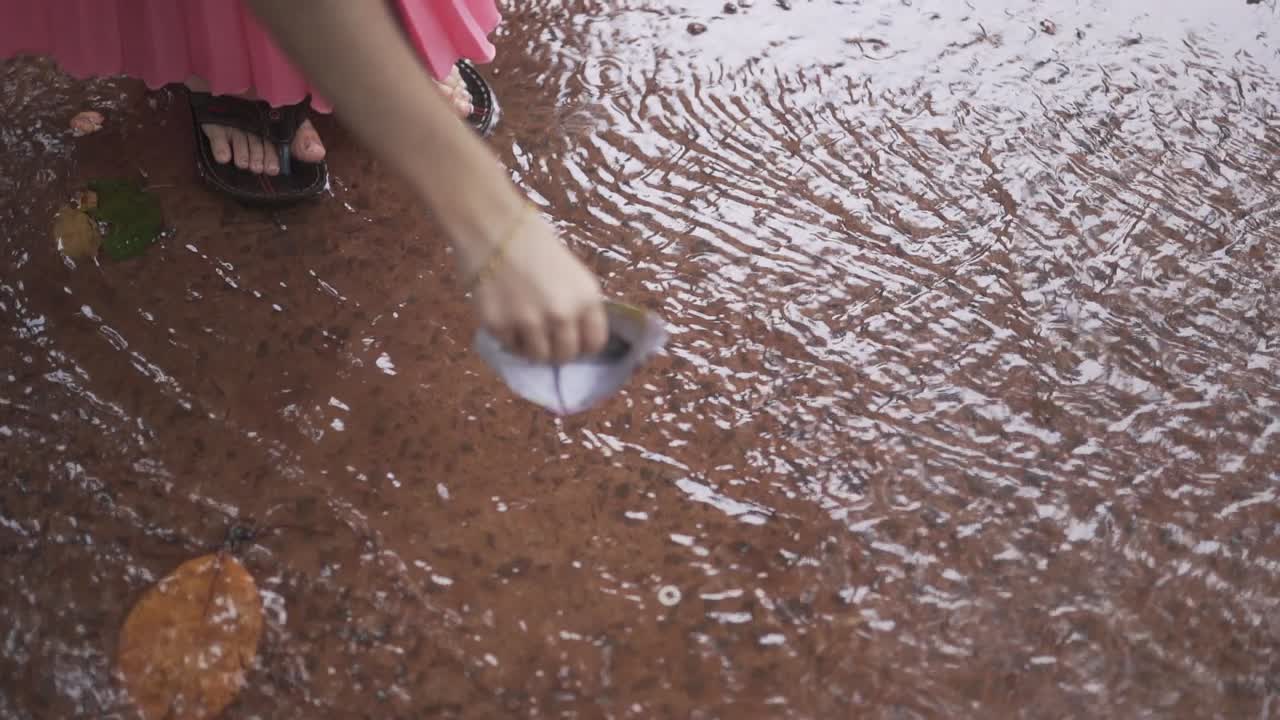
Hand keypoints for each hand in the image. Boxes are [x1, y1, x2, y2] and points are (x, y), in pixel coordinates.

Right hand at [463, 208, 608, 362]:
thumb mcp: (573, 274)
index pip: (595, 343)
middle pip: (566, 355)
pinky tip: (505, 312)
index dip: (584, 346)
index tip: (574, 343)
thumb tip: (576, 340)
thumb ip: (578, 307)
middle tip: (546, 338)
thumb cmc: (535, 246)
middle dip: (557, 350)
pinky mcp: (498, 325)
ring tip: (524, 326)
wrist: (494, 228)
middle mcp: (562, 315)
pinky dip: (508, 335)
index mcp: (586, 299)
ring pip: (538, 356)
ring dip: (532, 346)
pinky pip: (509, 345)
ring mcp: (529, 323)